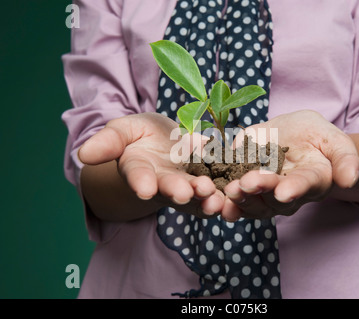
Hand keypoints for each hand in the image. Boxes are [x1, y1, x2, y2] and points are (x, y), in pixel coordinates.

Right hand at [78, 112, 223, 218]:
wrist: (164, 140)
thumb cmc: (139, 135)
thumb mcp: (122, 131)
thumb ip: (107, 142)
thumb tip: (82, 155)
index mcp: (139, 170)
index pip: (137, 177)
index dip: (140, 182)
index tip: (142, 188)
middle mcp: (162, 182)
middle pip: (169, 189)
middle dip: (176, 191)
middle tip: (184, 193)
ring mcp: (185, 185)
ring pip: (194, 196)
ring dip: (203, 197)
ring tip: (212, 196)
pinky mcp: (206, 182)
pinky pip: (215, 193)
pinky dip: (222, 196)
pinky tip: (231, 195)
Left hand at [221, 110, 358, 220]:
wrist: (293, 136)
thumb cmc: (317, 136)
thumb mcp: (335, 139)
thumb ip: (345, 158)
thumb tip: (350, 179)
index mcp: (312, 181)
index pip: (305, 186)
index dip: (294, 189)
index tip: (284, 193)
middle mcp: (288, 193)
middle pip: (273, 197)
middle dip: (259, 191)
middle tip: (246, 185)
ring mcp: (265, 193)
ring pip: (252, 202)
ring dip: (239, 199)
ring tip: (228, 191)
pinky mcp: (244, 186)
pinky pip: (234, 197)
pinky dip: (224, 198)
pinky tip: (213, 197)